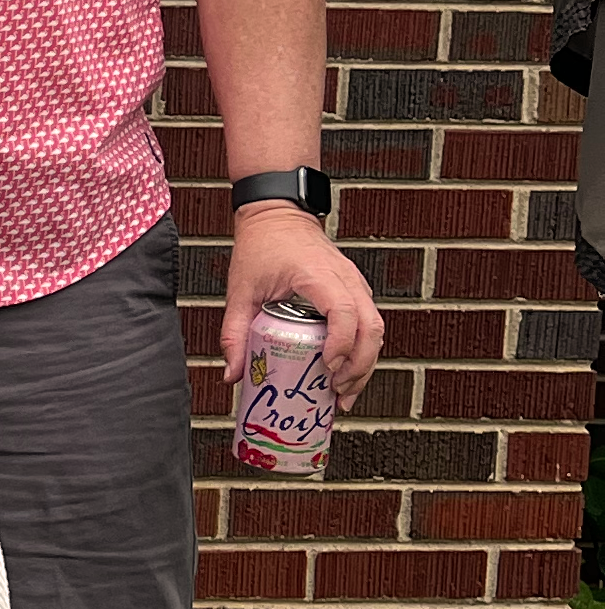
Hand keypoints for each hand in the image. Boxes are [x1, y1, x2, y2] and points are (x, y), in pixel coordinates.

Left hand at [221, 203, 382, 409]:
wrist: (276, 215)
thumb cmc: (260, 247)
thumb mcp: (240, 290)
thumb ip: (234, 333)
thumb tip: (232, 375)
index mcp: (317, 275)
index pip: (344, 312)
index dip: (341, 344)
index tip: (326, 368)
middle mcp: (346, 279)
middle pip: (372, 328)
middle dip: (360, 366)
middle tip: (338, 394)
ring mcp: (356, 283)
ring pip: (377, 328)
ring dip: (366, 363)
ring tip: (344, 392)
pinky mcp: (356, 290)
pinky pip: (370, 323)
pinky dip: (363, 350)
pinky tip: (347, 372)